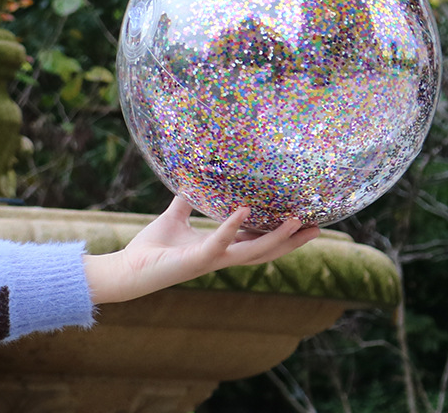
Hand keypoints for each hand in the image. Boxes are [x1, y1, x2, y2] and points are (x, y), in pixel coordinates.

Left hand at [83, 197, 319, 303]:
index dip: (281, 234)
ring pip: (252, 252)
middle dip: (292, 241)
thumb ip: (186, 201)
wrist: (129, 268)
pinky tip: (243, 210)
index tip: (304, 221)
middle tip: (318, 227)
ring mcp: (211, 261)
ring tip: (296, 220)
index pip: (257, 241)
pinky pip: (218, 242)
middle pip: (266, 251)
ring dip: (275, 237)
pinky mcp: (196, 260)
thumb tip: (191, 177)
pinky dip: (231, 227)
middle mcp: (221, 257)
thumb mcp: (174, 217)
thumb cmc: (151, 247)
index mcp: (219, 248)